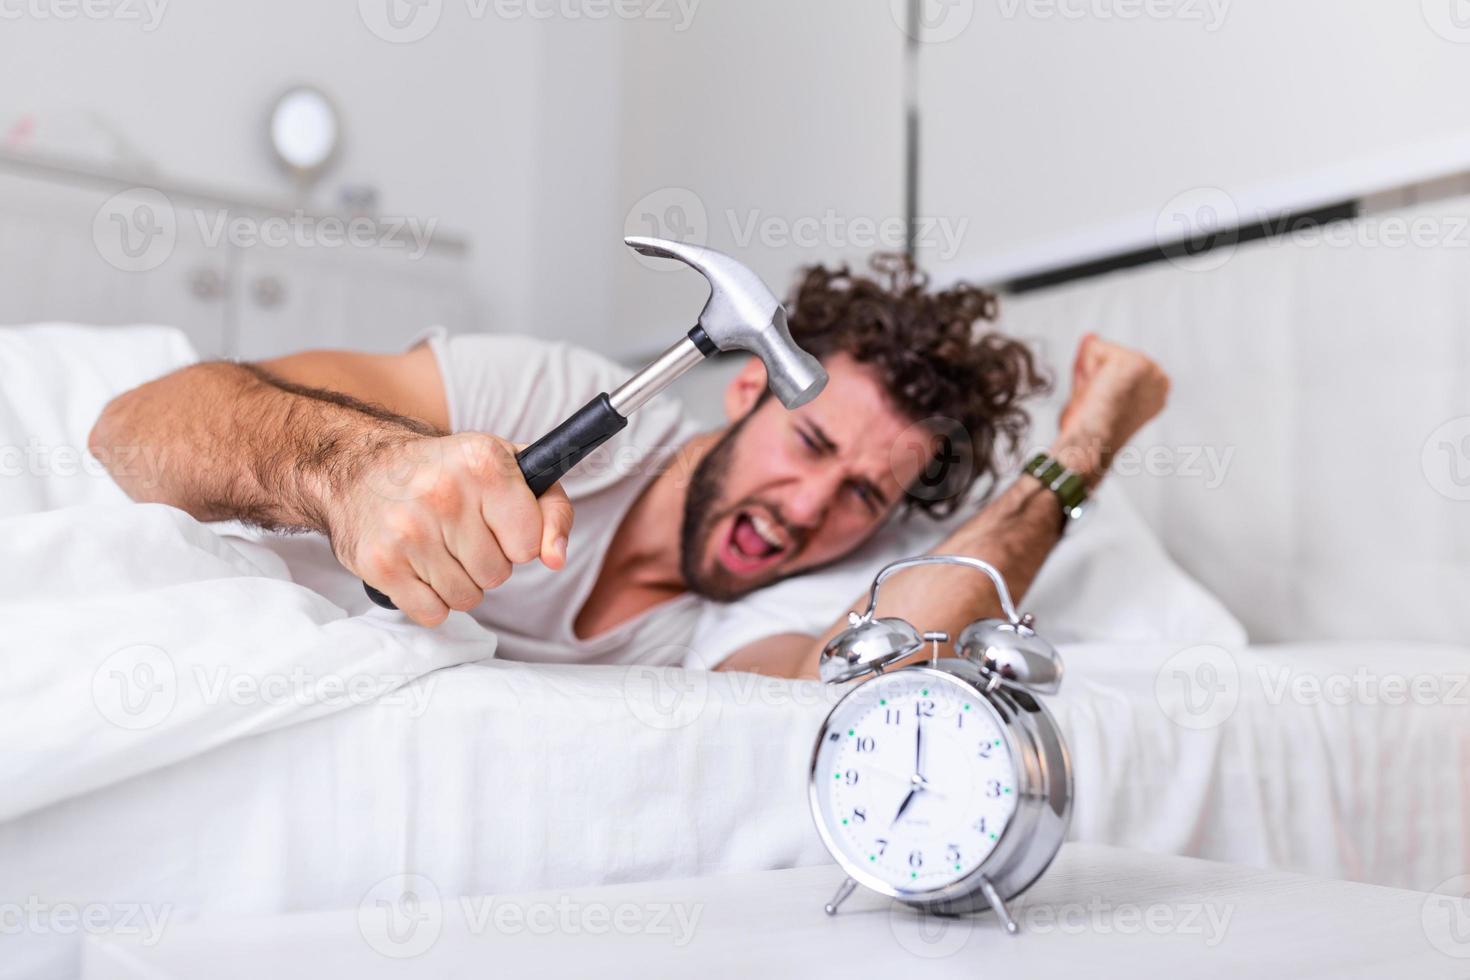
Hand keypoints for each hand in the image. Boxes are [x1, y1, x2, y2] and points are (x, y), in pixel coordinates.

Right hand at [331, 432, 573, 626]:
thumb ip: (551, 510)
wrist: (360, 469)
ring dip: (458, 582)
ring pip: (467, 599)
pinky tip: (416, 566)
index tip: (495, 521)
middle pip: (498, 575)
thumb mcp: (510, 469)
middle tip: (459, 533)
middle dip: (485, 562)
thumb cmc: (447, 472)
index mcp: (484, 463)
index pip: (529, 544)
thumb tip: (556, 559)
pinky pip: (433, 614)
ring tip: (437, 547)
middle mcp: (445, 494)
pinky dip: (429, 600)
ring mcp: (409, 531)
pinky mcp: (381, 563)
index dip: (516, 539)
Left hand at [1056, 334, 1169, 478]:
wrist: (1089, 442)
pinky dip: (1085, 368)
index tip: (1101, 403)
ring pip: (1101, 351)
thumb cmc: (1088, 431)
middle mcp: (1160, 379)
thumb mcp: (1092, 392)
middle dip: (1094, 374)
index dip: (1099, 382)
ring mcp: (1150, 368)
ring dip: (1089, 373)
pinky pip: (1093, 349)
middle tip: (1094, 401)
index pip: (1116, 365)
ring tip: (1095, 398)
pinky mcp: (1135, 362)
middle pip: (1110, 354)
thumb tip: (1089, 335)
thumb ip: (1092, 362)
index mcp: (1157, 390)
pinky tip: (1095, 390)